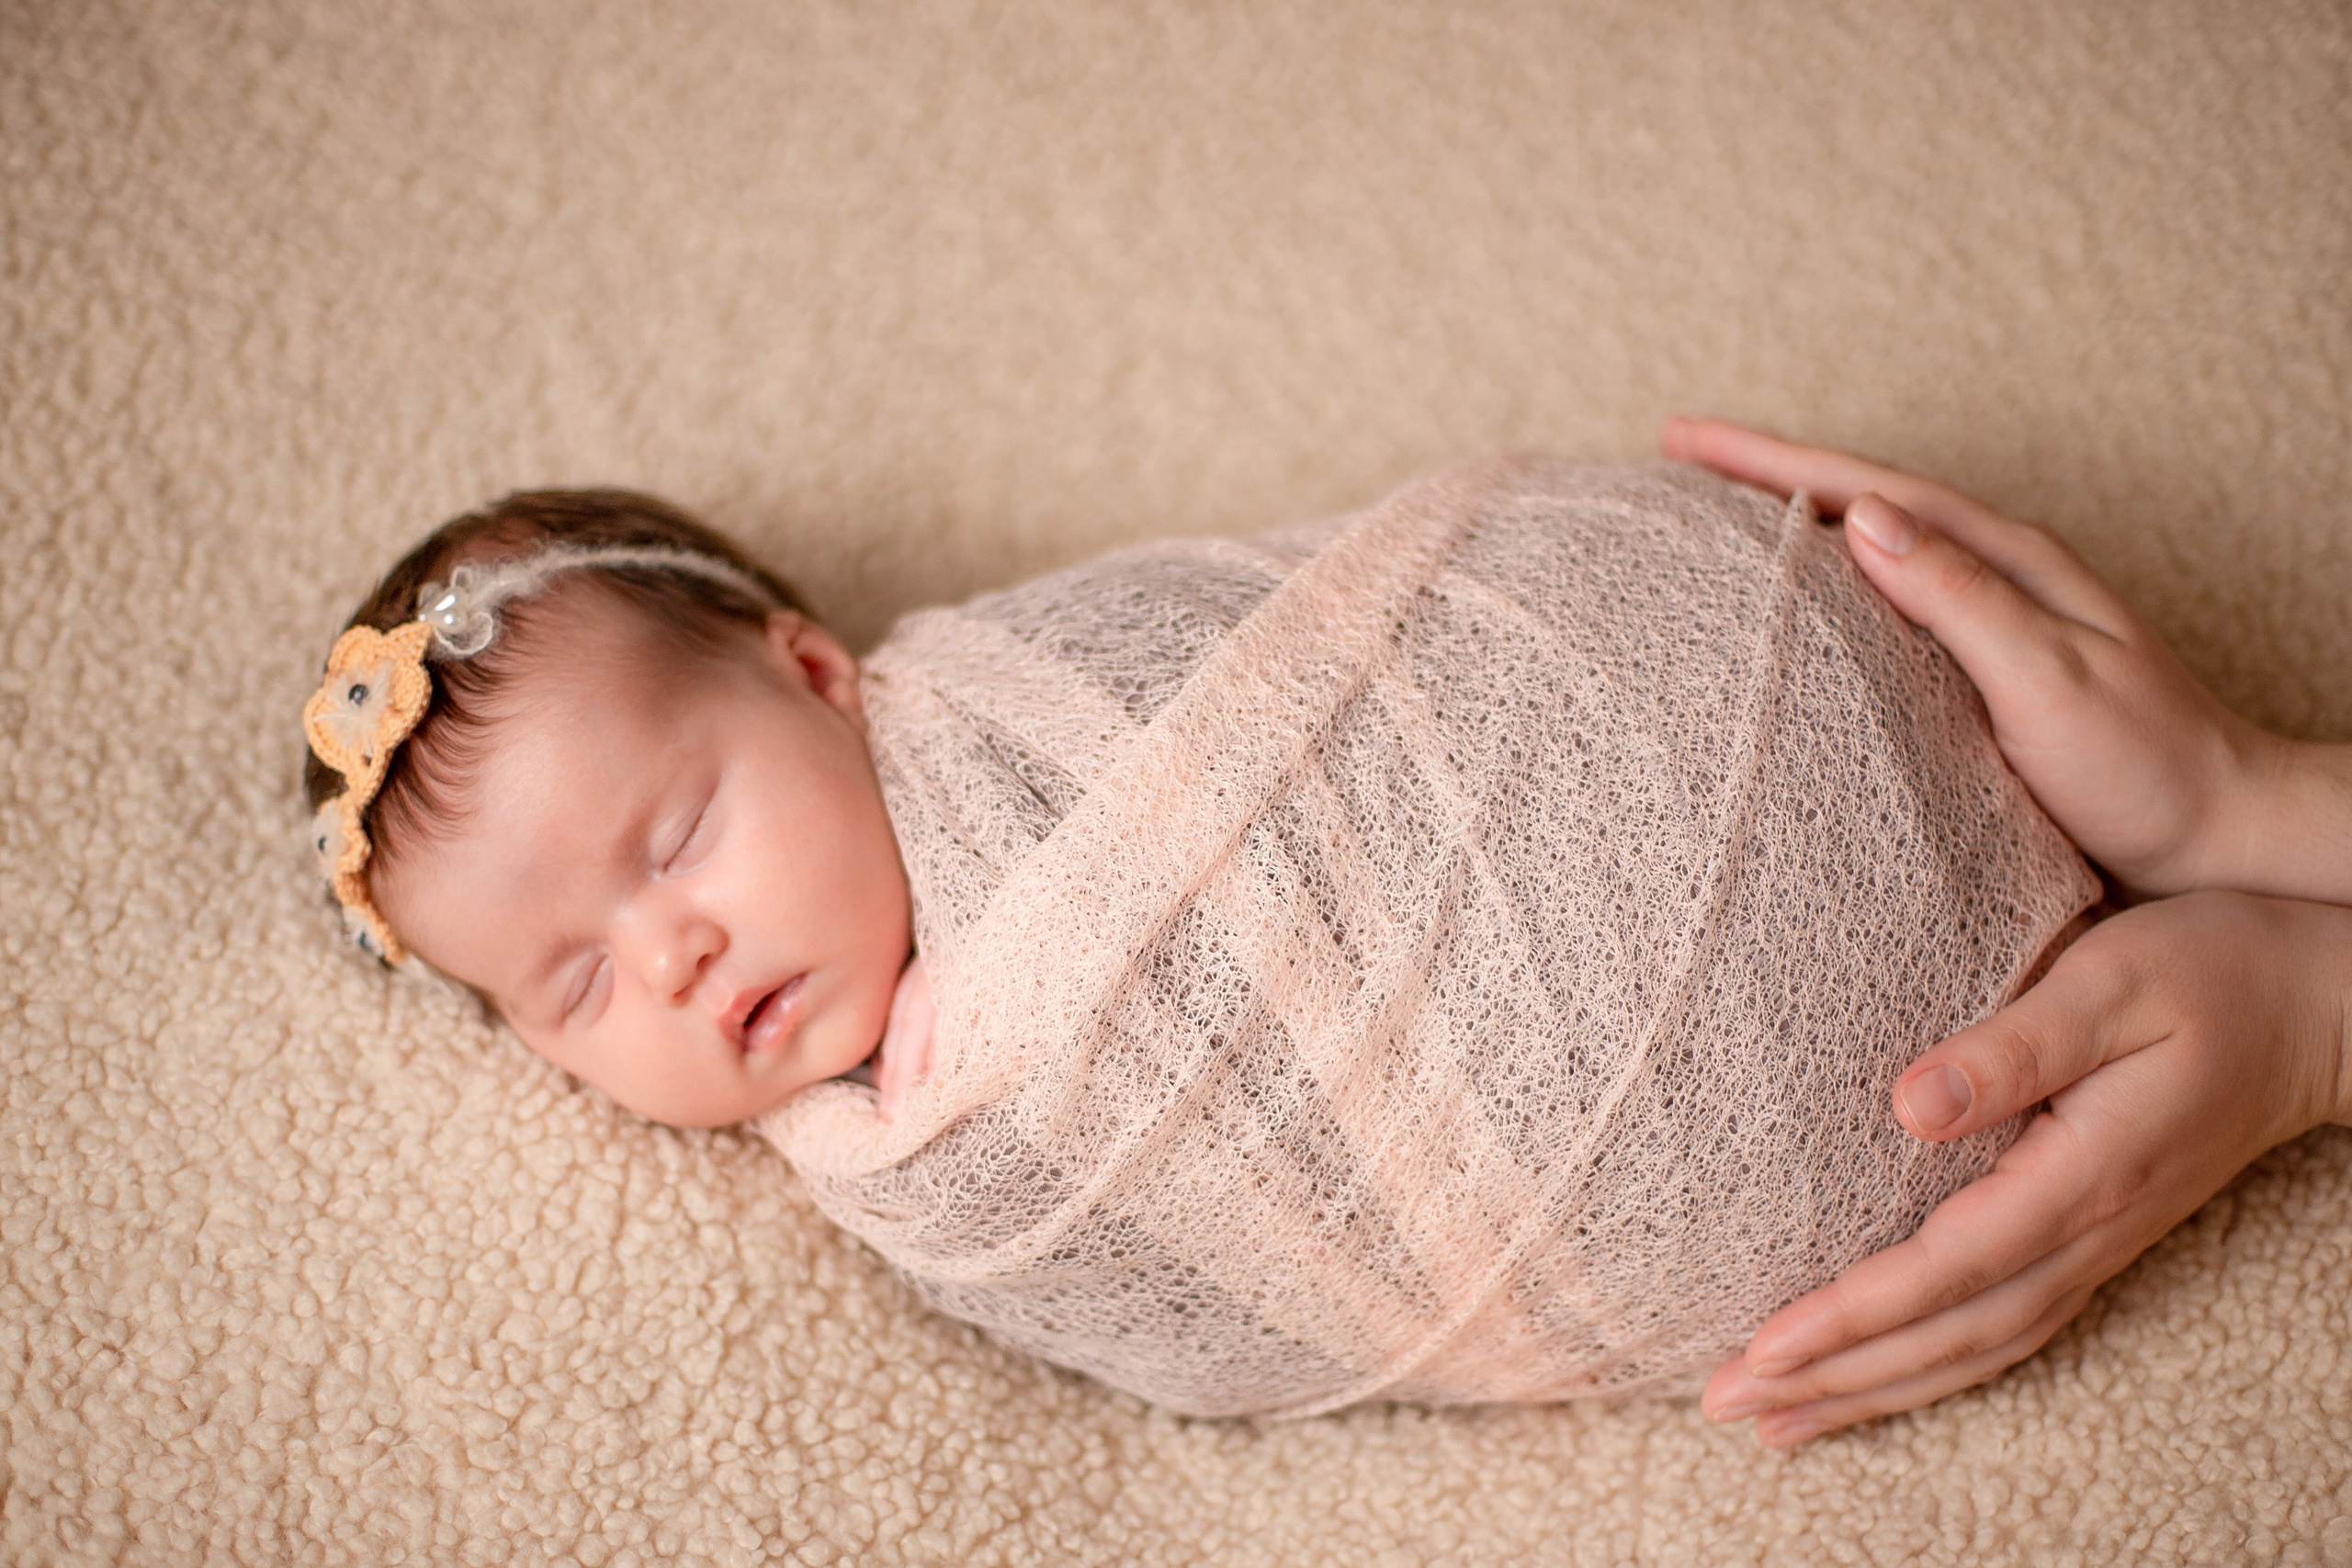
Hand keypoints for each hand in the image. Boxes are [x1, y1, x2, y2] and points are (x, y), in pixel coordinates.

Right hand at [1660, 416, 2351, 903]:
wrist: (2221, 835)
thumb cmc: (2145, 768)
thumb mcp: (2049, 679)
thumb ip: (1961, 597)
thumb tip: (1862, 518)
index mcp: (2006, 560)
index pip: (1866, 488)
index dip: (1768, 461)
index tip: (1683, 438)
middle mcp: (1995, 575)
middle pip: (1859, 499)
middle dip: (1763, 473)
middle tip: (1675, 455)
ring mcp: (1988, 620)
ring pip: (1868, 547)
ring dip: (1789, 525)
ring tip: (1712, 518)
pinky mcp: (1979, 671)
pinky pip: (1880, 605)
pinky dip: (1821, 589)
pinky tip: (1792, 611)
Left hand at [1698, 891, 2351, 1445]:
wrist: (2317, 1006)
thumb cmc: (2212, 972)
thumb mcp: (2113, 982)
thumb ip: (2014, 1045)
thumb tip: (1909, 1103)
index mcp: (2082, 1174)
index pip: (1946, 1267)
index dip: (1852, 1315)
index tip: (1764, 1346)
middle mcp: (2086, 1231)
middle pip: (1947, 1333)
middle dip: (1834, 1376)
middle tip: (1722, 1403)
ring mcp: (2093, 1246)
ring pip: (1972, 1348)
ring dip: (1870, 1389)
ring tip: (1771, 1417)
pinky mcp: (2089, 1239)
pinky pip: (1999, 1329)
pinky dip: (1928, 1368)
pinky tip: (1870, 1380)